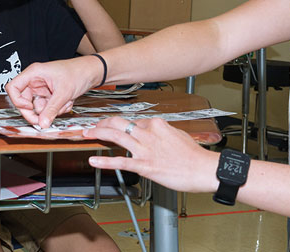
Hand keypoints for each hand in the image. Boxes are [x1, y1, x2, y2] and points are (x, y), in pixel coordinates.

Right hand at [6, 55, 98, 127]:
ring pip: (38, 108)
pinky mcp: (50, 95)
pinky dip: (57, 109)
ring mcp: (43, 89)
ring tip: (65, 103)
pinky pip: (48, 108)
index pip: (13, 88)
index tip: (29, 108)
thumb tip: (42, 123)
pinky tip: (67, 102)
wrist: (93, 72)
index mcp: (34, 73)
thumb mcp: (64, 92)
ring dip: (51, 110)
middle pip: (24, 102)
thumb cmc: (79, 72)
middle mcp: (36, 81)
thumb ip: (51, 109)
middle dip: (37, 112)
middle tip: (45, 120)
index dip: (17, 100)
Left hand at [84, 117, 219, 192]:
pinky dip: (105, 161)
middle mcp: (149, 133)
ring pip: (116, 137)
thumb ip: (162, 133)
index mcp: (158, 124)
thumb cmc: (193, 155)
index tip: (114, 127)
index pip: (134, 121)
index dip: (121, 125)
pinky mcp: (145, 165)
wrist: (202, 168)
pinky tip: (94, 161)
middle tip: (92, 126)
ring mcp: (145, 149)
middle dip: (103, 123)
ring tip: (87, 134)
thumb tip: (154, 134)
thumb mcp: (178, 135)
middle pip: (120, 123)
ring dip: (98, 134)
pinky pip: (120, 162)